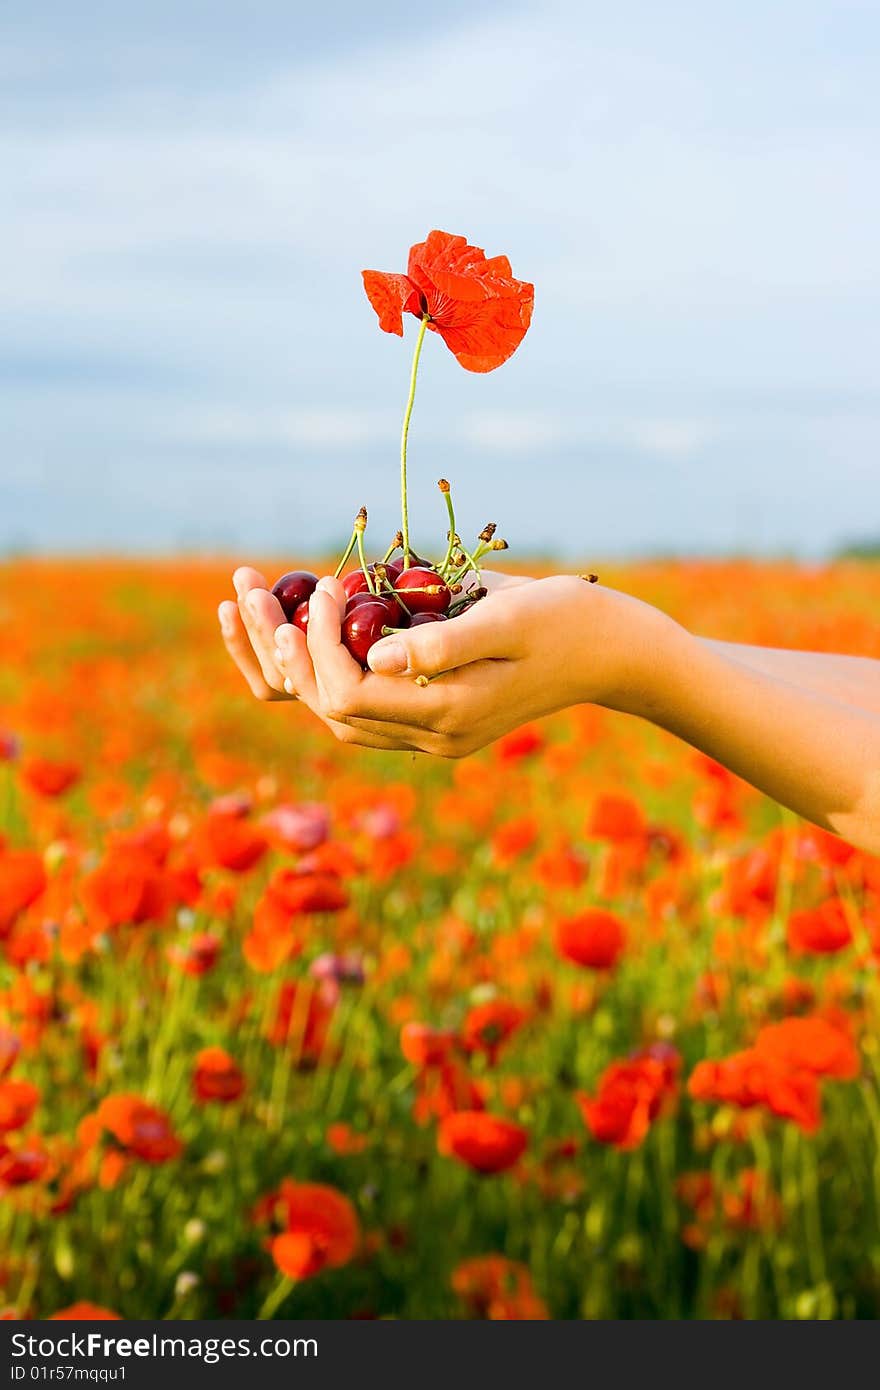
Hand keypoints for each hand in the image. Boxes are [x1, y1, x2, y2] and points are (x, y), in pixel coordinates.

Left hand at [272, 573, 678, 756]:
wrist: (612, 652)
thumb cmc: (567, 619)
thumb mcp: (510, 616)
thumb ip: (443, 641)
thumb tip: (373, 655)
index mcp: (450, 713)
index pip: (351, 693)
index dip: (320, 645)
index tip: (325, 588)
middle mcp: (434, 736)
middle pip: (333, 709)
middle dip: (288, 655)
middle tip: (258, 596)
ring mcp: (435, 734)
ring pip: (342, 714)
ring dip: (299, 667)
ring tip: (268, 611)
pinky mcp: (438, 718)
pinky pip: (366, 705)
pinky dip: (330, 671)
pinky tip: (316, 629)